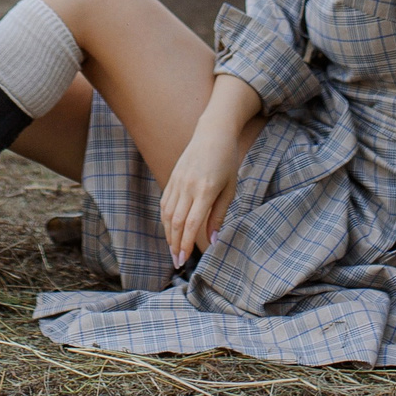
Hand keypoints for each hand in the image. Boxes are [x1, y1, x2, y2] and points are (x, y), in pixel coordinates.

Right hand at [158, 111, 248, 268]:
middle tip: (177, 262)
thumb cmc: (227, 161)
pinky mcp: (172, 178)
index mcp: (205, 190)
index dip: (186, 244)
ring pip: (167, 214)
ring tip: (173, 250)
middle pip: (176, 222)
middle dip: (175, 244)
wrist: (213, 133)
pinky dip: (166, 219)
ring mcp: (177, 181)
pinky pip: (165, 203)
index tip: (184, 260)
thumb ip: (219, 215)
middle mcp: (188, 187)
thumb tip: (212, 240)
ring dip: (168, 235)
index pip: (191, 224)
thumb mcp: (230, 189)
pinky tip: (170, 230)